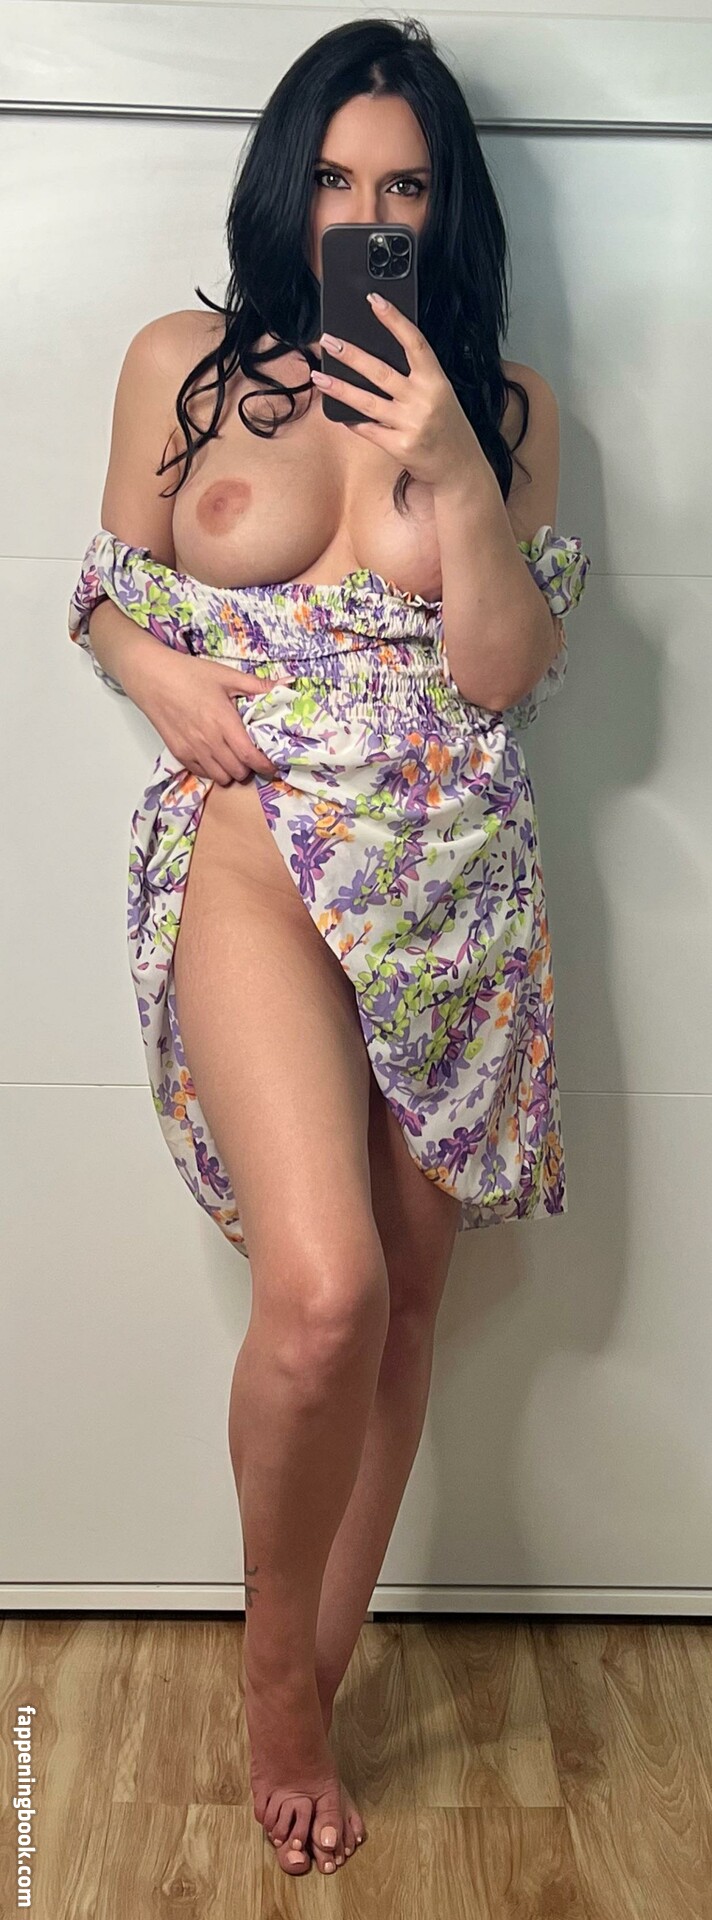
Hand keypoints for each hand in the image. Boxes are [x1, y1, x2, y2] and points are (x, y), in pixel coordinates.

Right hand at [131, 648, 289, 785]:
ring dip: (231, 771)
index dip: (266, 765)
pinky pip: (202, 773)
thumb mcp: (226, 675)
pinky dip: (212, 770)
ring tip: (233, 757)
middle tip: (252, 756)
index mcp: (224, 722)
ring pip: (220, 777)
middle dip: (250, 768)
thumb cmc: (188, 673)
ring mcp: (192, 749)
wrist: (151, 677)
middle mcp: (209, 741)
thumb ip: (257, 685)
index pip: (251, 756)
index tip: (273, 765)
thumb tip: (287, 684)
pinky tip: (214, 755)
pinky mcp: (178, 753)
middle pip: (238, 771)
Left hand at [311, 293, 482, 490]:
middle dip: (351, 354)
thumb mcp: (440, 396)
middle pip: (381, 371)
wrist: (461, 468)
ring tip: (318, 375)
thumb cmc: (447, 428)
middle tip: (328, 340)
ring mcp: (411, 424)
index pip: (414, 343)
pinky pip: (368, 429)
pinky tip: (336, 411)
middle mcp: (424, 400)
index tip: (375, 300)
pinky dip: (351, 420)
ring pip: (366, 401)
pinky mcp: (400, 446)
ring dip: (338, 387)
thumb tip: (375, 359)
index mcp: (436, 381)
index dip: (394, 320)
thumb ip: (415, 379)